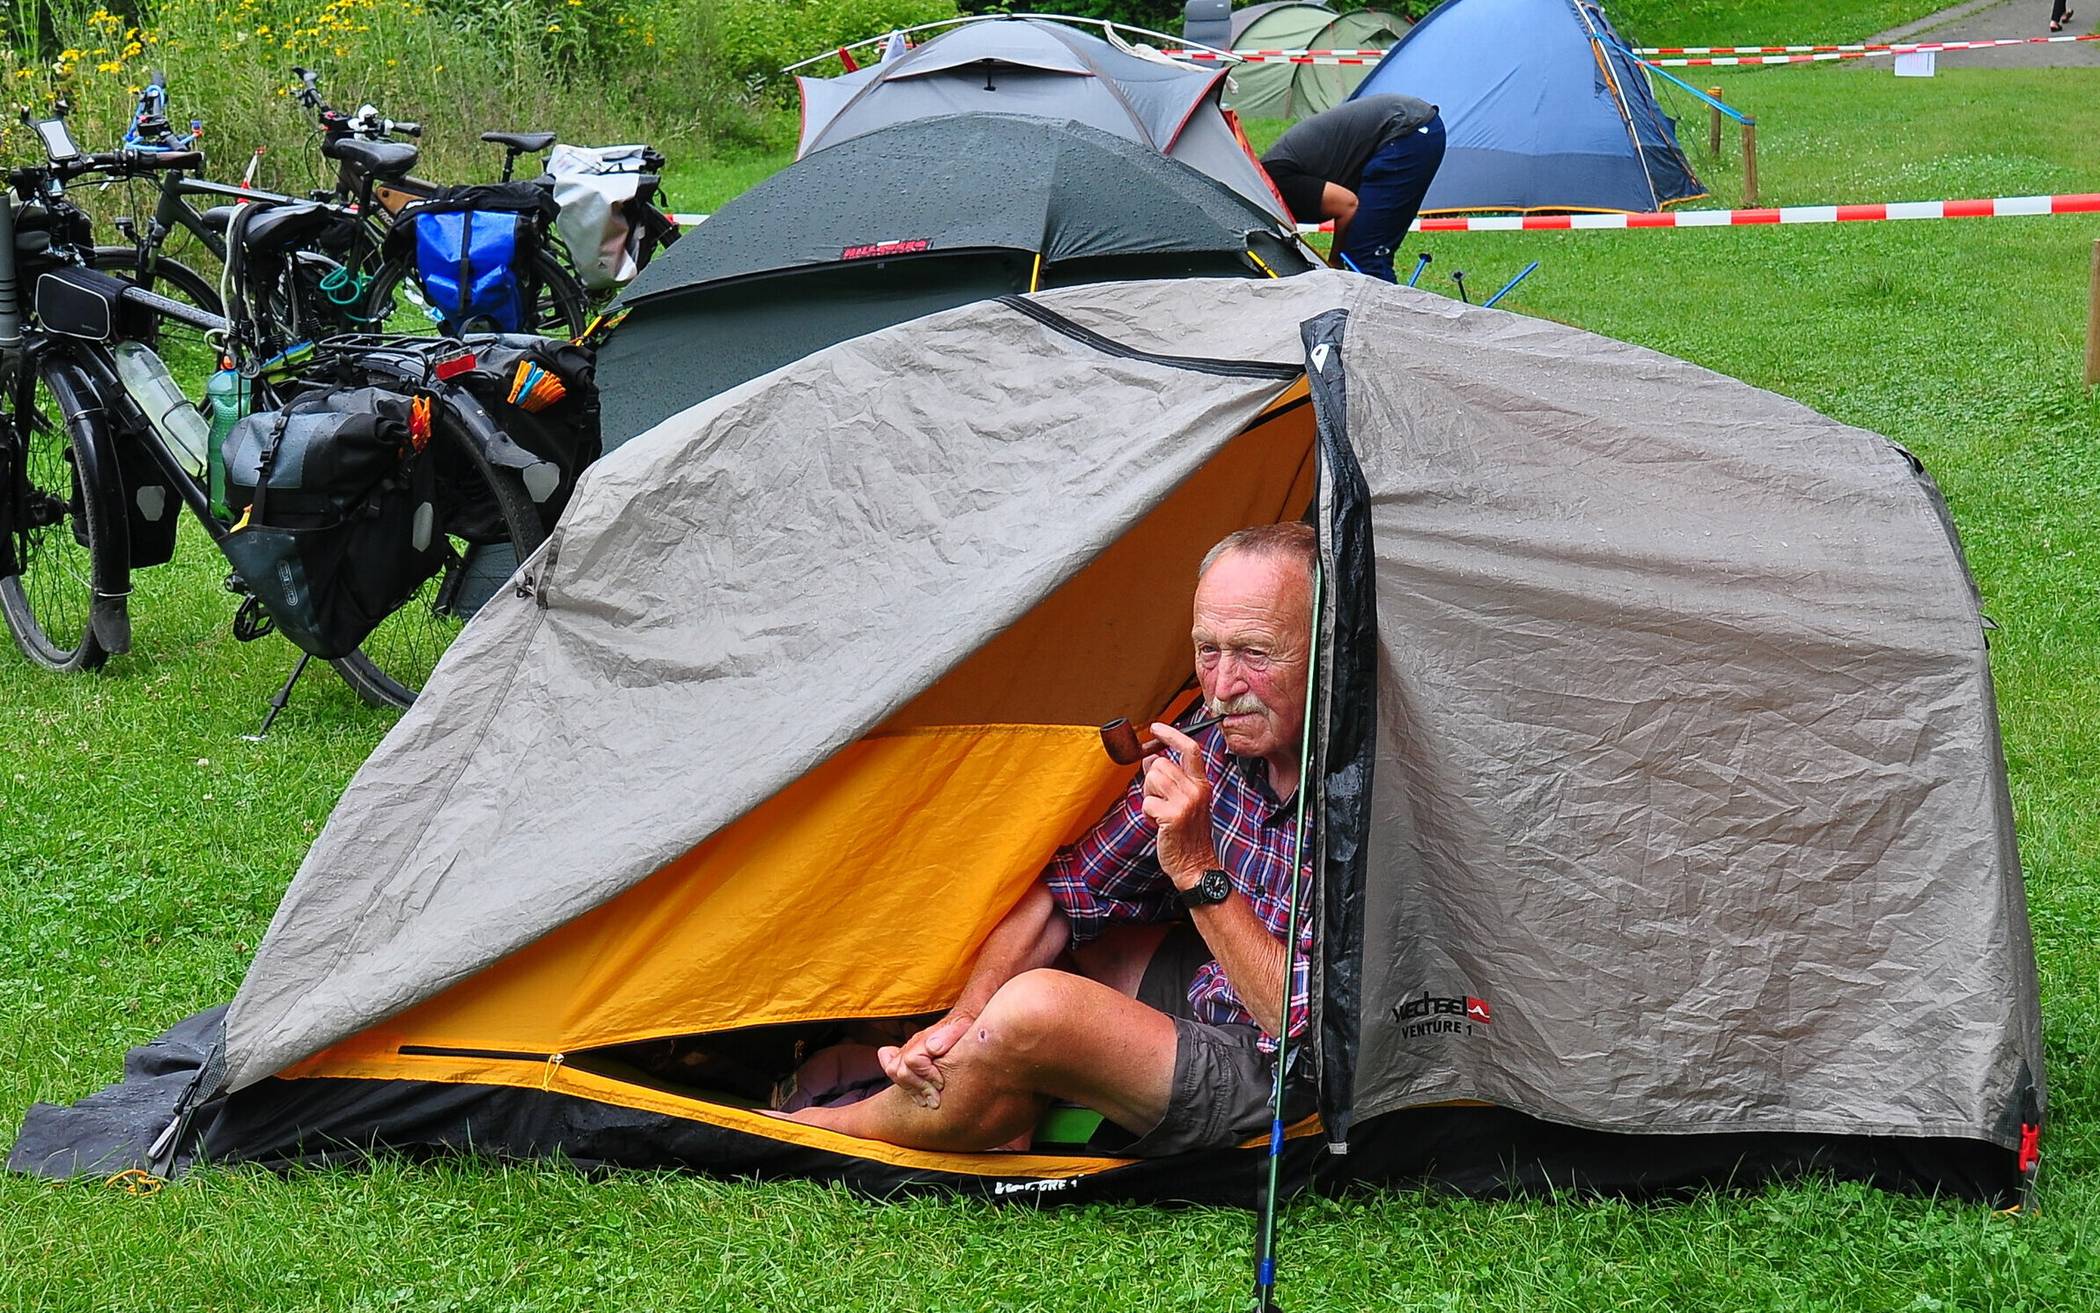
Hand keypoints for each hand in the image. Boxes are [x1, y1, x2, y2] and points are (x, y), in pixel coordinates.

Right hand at [878, 1009, 976, 1108]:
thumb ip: (947, 1036)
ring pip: (893, 1071)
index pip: (912, 1060)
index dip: (926, 1075)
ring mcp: (908, 1049)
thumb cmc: (965, 1025)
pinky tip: (915, 1091)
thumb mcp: (962, 1027)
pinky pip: (890, 1063)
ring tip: (927, 1100)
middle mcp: (913, 1044)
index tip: (941, 1084)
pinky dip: (900, 1080)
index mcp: (925, 1039)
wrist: (962, 1019)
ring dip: (911, 1090)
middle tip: (935, 1099)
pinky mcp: (907, 1054)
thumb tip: (932, 1048)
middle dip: (918, 1088)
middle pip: (898, 1069)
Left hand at [1141, 722, 1218, 888]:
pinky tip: (1158, 824)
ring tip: (1160, 812)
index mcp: (1201, 784)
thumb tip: (1150, 758)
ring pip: (1152, 778)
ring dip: (1149, 796)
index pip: (1189, 749)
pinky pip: (1147, 802)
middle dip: (1151, 781)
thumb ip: (1169, 778)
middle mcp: (1197, 790)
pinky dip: (1147, 814)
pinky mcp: (1173, 815)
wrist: (1196, 864)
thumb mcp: (1183, 801)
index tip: (1156, 728)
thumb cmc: (1187, 834)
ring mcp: (1186, 802)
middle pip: (1161, 764)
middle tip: (1159, 800)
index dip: (1171, 735)